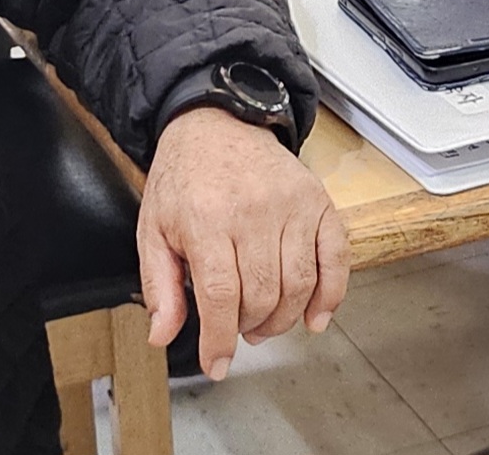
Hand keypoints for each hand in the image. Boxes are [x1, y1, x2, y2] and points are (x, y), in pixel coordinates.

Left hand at [136, 108, 349, 374]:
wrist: (218, 123)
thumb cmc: (184, 179)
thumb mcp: (153, 229)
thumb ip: (159, 285)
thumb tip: (162, 335)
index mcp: (207, 220)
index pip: (221, 296)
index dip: (219, 340)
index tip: (216, 364)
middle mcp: (254, 211)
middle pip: (263, 295)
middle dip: (249, 329)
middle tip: (239, 333)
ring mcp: (293, 204)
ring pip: (299, 284)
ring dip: (284, 319)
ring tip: (266, 324)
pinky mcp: (319, 200)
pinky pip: (336, 256)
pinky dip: (332, 294)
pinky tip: (316, 317)